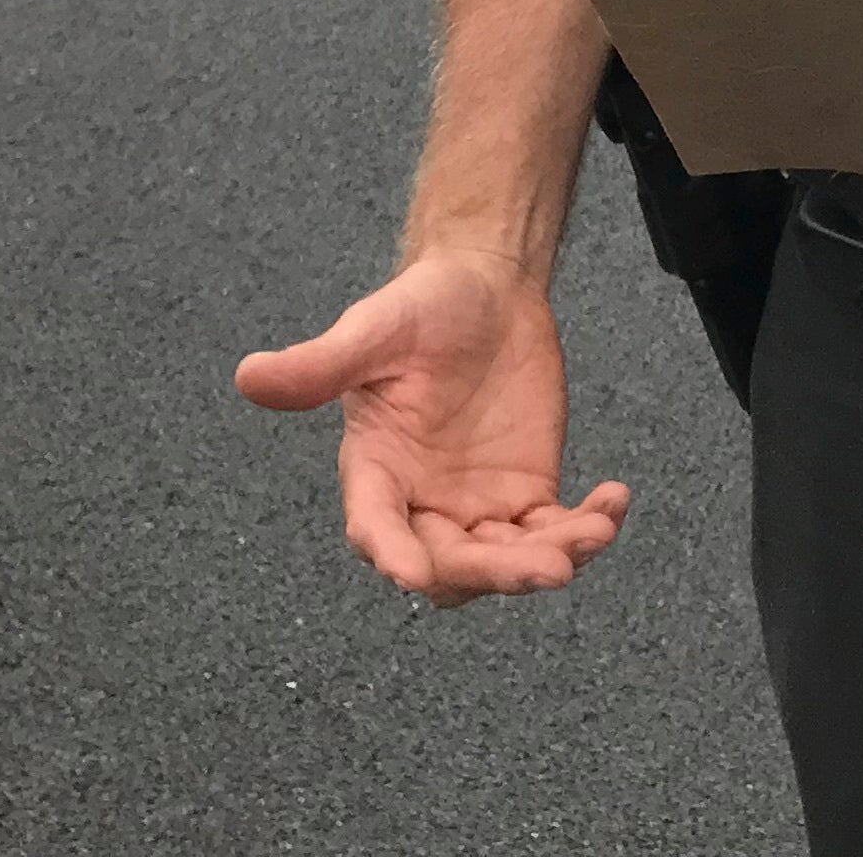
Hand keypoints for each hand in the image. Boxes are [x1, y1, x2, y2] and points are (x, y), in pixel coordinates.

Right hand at [234, 249, 628, 604]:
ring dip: (548, 560)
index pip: (376, 529)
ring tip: (591, 533)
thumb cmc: (418, 308)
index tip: (414, 572)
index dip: (392, 554)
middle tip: (545, 567)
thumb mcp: (371, 329)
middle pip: (449, 565)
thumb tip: (249, 376)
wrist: (485, 290)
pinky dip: (585, 530)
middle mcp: (422, 503)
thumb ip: (320, 364)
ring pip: (505, 562)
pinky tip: (613, 502)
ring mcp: (477, 507)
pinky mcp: (526, 495)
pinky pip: (553, 532)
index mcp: (374, 472)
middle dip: (494, 572)